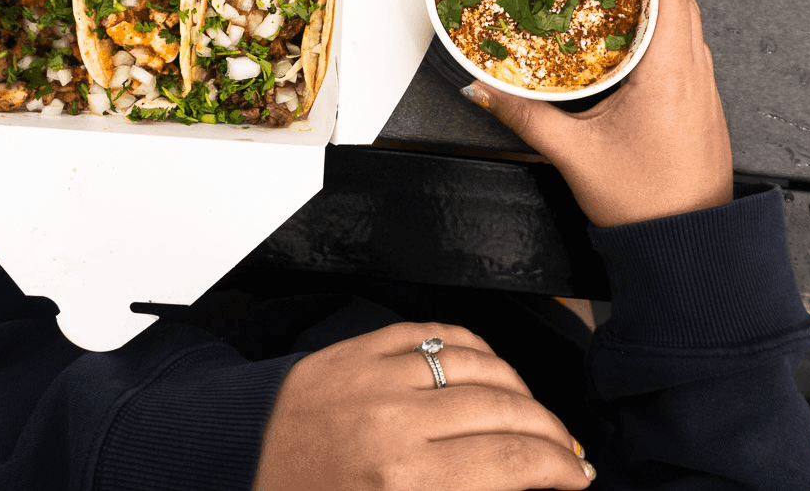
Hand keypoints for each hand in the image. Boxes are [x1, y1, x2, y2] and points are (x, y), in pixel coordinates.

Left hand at [253, 322, 592, 490]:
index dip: (560, 467)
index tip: (575, 476)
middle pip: (507, 411)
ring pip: (480, 364)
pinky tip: (488, 369)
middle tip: (564, 449)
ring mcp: (375, 378)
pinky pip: (434, 334)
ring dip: (519, 388)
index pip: (515, 462)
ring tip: (531, 413)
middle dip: (551, 432)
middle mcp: (394, 425)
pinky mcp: (357, 350)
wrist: (234, 470)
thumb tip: (526, 483)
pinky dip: (472, 349)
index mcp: (405, 482)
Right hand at [464, 0, 732, 225]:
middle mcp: (694, 72)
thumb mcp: (573, 154)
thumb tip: (486, 91)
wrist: (689, 245)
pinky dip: (667, 22)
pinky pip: (688, 45)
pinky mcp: (701, 104)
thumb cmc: (649, 204)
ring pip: (688, 19)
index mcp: (669, 71)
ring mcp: (703, 87)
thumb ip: (524, 115)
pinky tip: (646, 30)